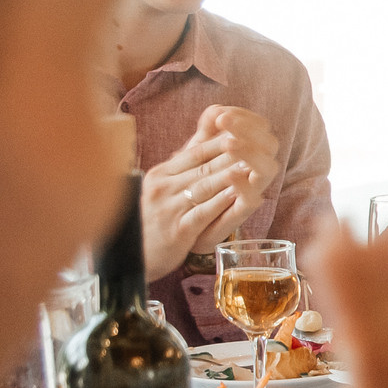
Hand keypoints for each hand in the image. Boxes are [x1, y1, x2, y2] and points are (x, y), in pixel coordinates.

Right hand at [139, 106, 281, 276]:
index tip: (247, 132)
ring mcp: (170, 208)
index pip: (197, 151)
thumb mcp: (166, 185)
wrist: (127, 255)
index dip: (222, 140)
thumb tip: (208, 134)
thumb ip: (187, 161)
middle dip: (233, 154)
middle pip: (204, 165)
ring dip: (230, 175)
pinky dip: (220, 203)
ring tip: (251, 164)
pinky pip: (201, 213)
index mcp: (162, 173)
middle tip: (259, 144)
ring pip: (204, 186)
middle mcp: (164, 186)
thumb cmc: (152, 217)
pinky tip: (236, 195)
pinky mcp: (177, 231)